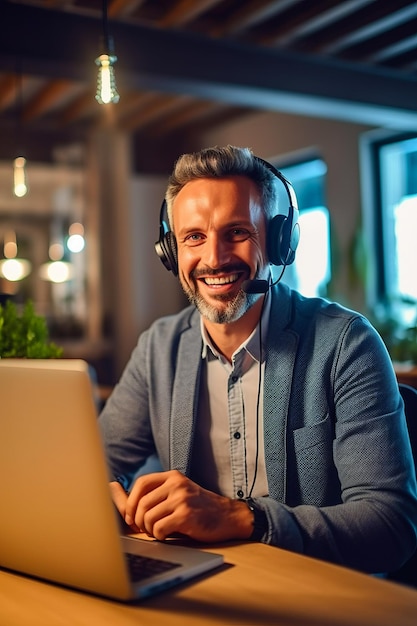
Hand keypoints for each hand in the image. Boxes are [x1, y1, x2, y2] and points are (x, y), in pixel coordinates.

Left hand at [114, 470, 253, 542]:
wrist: (227, 516)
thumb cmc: (197, 508)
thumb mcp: (176, 494)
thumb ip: (150, 494)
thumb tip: (112, 487)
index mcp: (172, 476)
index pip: (141, 483)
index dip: (131, 502)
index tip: (133, 516)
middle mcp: (177, 484)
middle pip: (142, 503)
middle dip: (139, 521)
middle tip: (145, 529)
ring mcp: (182, 499)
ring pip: (149, 517)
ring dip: (149, 530)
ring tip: (158, 532)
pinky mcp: (187, 515)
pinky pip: (160, 528)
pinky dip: (159, 536)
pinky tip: (167, 535)